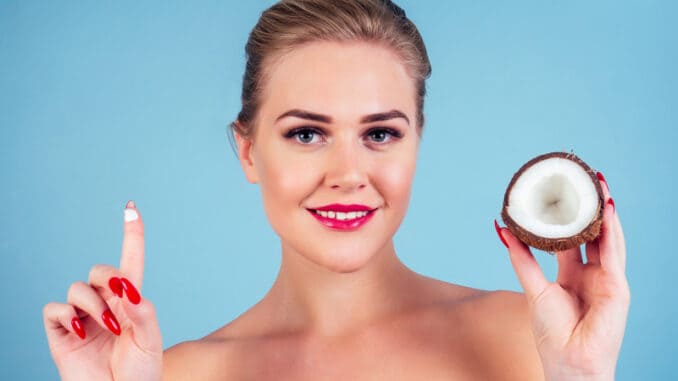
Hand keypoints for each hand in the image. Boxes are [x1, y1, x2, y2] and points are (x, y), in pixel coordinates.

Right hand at [43, 201, 161, 380]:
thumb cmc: (140, 373)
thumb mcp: (150, 342)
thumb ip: (143, 313)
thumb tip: (129, 288)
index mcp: (130, 301)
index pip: (130, 261)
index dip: (131, 235)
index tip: (131, 207)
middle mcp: (104, 304)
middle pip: (99, 270)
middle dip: (109, 279)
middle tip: (120, 300)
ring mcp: (81, 318)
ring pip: (77, 288)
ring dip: (94, 304)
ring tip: (108, 329)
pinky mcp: (61, 333)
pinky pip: (55, 310)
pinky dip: (67, 316)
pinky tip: (81, 332)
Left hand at [496, 174, 629, 380]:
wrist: (569, 363)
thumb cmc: (553, 333)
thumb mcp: (533, 287)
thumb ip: (521, 258)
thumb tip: (500, 227)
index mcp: (572, 274)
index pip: (571, 238)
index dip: (567, 216)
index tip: (558, 191)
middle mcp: (591, 273)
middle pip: (592, 232)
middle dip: (588, 206)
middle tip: (582, 177)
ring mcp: (606, 278)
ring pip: (607, 236)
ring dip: (604, 209)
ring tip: (598, 181)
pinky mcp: (617, 286)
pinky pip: (614, 252)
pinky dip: (612, 229)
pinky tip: (608, 207)